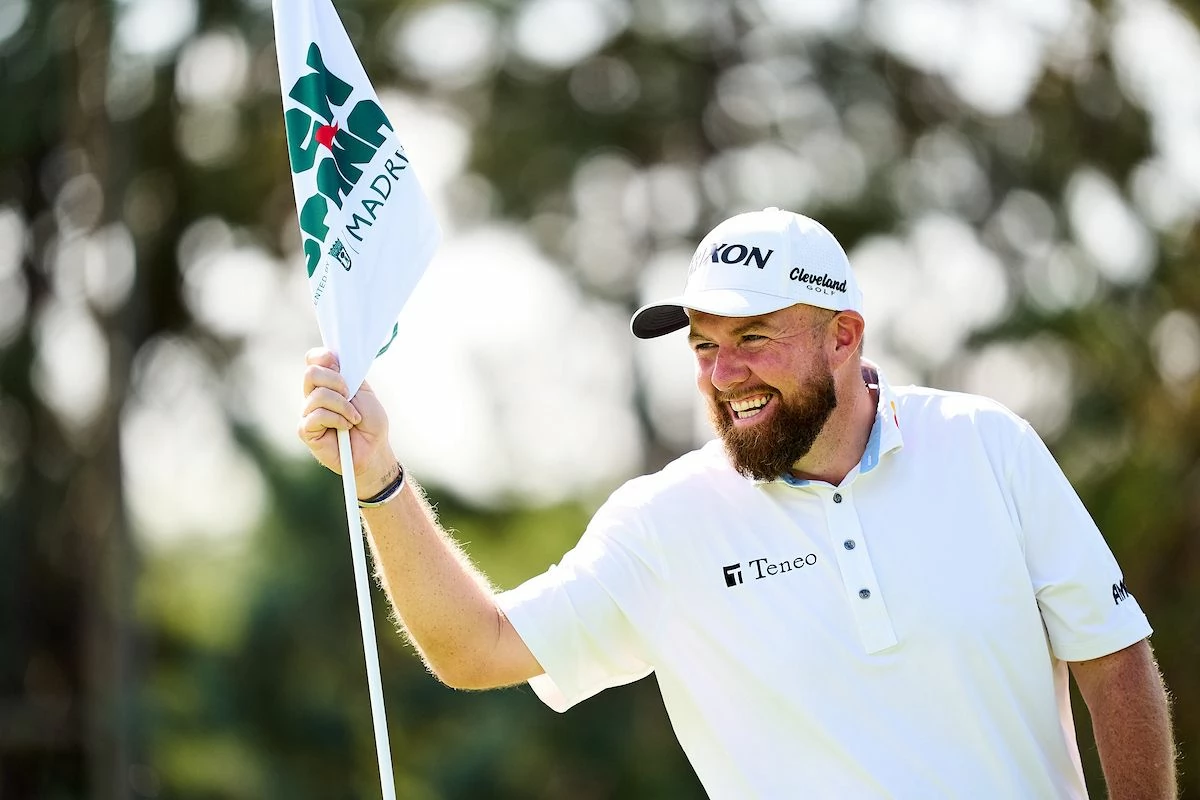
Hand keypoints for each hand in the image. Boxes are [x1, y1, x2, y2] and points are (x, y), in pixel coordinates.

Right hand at [298, 348, 395, 495]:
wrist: (374, 449)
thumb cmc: (370, 422)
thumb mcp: (363, 391)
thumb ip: (347, 373)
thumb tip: (331, 357)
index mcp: (327, 382)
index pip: (313, 358)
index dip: (325, 357)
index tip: (341, 367)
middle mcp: (313, 394)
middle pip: (311, 372)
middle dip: (337, 382)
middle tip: (350, 396)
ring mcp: (307, 412)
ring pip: (318, 395)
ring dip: (343, 406)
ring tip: (353, 418)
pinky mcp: (305, 430)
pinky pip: (317, 415)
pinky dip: (337, 419)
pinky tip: (345, 427)